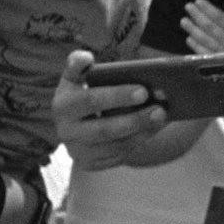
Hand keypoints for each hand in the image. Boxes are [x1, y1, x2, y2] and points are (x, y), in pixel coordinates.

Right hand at [51, 49, 166, 169]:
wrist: (74, 122)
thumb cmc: (81, 92)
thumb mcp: (75, 76)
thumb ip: (78, 63)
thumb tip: (86, 58)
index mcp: (62, 105)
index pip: (90, 101)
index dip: (117, 96)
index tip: (144, 91)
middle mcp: (66, 132)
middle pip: (105, 129)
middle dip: (135, 120)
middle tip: (160, 109)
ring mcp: (77, 151)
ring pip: (115, 146)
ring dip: (142, 133)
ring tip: (162, 118)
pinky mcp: (89, 164)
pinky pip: (118, 156)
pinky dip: (139, 142)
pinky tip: (154, 129)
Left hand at [182, 0, 223, 68]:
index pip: (220, 17)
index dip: (208, 8)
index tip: (198, 1)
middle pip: (210, 26)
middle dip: (197, 15)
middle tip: (188, 7)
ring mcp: (222, 54)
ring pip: (204, 38)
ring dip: (192, 29)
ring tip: (184, 21)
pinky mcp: (216, 65)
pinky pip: (203, 53)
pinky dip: (195, 45)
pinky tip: (189, 38)